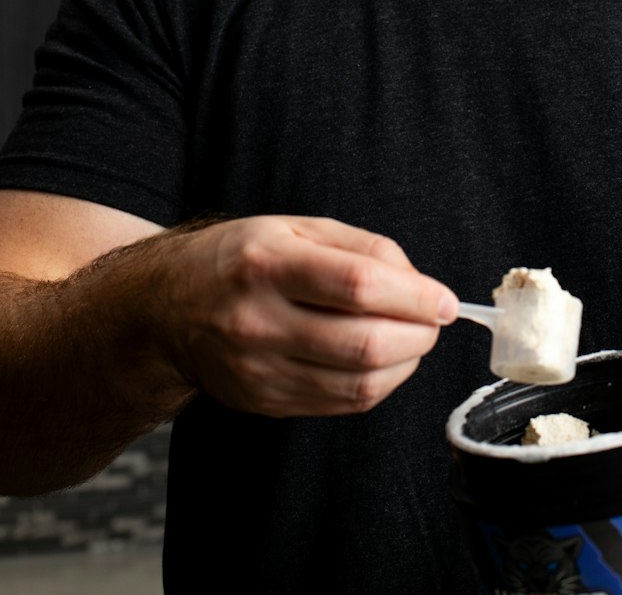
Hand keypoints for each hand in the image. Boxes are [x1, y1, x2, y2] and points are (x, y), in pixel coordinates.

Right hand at [151, 215, 458, 417]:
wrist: (167, 306)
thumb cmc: (242, 257)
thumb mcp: (297, 227)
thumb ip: (363, 247)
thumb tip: (421, 283)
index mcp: (268, 262)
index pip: (358, 285)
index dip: (414, 296)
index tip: (445, 300)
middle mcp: (258, 319)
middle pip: (363, 344)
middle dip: (418, 335)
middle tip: (434, 320)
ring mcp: (258, 369)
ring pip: (356, 384)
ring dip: (404, 364)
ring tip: (413, 339)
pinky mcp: (263, 402)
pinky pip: (339, 404)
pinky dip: (377, 385)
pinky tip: (384, 361)